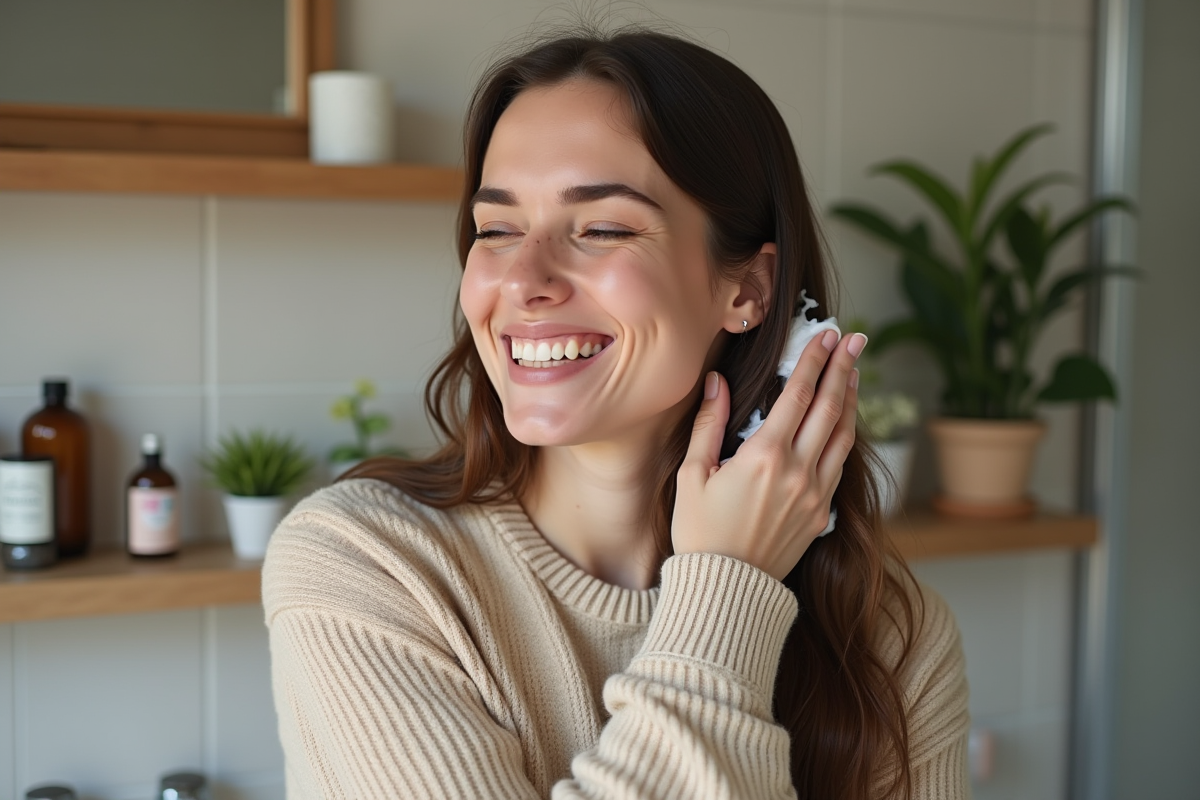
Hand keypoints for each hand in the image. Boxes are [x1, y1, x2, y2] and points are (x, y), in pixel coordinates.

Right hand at [671, 330, 864, 581]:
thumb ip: (708, 424)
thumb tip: (718, 382)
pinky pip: (840, 464)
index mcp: (765, 456)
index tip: (826, 334)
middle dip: (843, 368)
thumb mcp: (692, 476)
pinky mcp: (820, 514)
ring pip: (843, 435)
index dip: (814, 360)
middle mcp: (798, 471)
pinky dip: (845, 435)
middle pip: (830, 407)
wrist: (727, 590)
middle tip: (855, 339)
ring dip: (851, 399)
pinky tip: (843, 421)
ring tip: (854, 371)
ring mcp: (815, 494)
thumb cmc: (700, 533)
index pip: (798, 394)